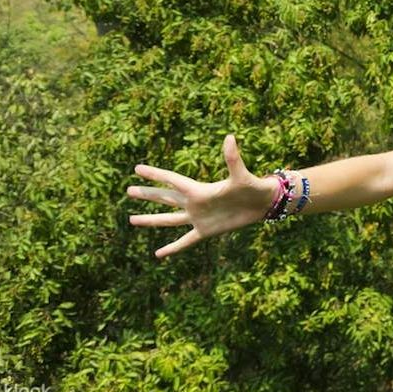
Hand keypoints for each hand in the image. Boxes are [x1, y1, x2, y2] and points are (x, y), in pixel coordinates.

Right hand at [127, 134, 275, 257]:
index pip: (171, 180)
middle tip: (128, 190)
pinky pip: (185, 241)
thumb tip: (230, 137)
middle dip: (147, 194)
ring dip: (151, 219)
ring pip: (169, 219)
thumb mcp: (240, 175)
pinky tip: (158, 254)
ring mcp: (198, 218)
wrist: (264, 204)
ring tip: (132, 219)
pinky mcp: (206, 231)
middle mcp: (195, 203)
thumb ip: (232, 158)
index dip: (155, 174)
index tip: (137, 168)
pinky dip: (172, 248)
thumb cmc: (253, 186)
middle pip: (165, 198)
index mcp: (198, 190)